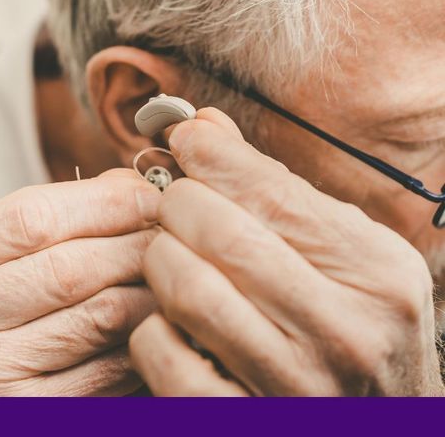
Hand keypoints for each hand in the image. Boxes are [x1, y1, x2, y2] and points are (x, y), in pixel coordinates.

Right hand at [0, 170, 160, 395]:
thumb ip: (48, 213)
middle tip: (173, 231)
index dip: (108, 202)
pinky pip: (109, 370)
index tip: (151, 195)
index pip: (34, 218)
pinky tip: (153, 317)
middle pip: (72, 268)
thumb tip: (131, 188)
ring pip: (101, 316)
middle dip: (139, 242)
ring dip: (150, 286)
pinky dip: (141, 337)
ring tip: (171, 268)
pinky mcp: (22, 416)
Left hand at [130, 109, 442, 395]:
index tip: (185, 138)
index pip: (272, 191)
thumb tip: (204, 126)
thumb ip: (276, 188)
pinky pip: (162, 352)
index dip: (213, 154)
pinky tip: (171, 318)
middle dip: (179, 202)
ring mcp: (296, 385)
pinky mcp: (241, 422)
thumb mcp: (343, 253)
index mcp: (376, 272)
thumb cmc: (353, 325)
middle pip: (221, 232)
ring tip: (171, 254)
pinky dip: (151, 326)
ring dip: (161, 257)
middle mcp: (345, 329)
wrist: (381, 423)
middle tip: (175, 202)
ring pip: (187, 287)